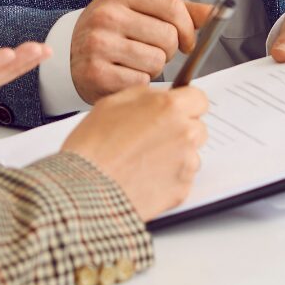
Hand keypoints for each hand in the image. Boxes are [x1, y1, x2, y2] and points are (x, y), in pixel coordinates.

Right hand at [61, 87, 209, 220]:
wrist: (86, 188)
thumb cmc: (92, 147)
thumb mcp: (111, 104)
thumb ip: (144, 96)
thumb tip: (159, 96)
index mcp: (169, 108)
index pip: (199, 99)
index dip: (184, 105)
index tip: (174, 111)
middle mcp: (184, 133)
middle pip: (197, 127)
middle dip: (180, 130)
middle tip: (151, 138)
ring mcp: (185, 163)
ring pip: (190, 155)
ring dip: (174, 156)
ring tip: (142, 161)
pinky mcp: (182, 189)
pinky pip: (181, 179)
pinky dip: (167, 179)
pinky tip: (143, 177)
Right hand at [70, 0, 213, 101]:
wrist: (69, 54)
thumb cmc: (111, 31)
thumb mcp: (139, 10)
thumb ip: (179, 11)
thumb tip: (215, 13)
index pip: (171, 5)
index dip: (188, 27)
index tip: (188, 41)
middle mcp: (106, 15)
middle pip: (167, 36)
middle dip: (168, 50)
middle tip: (150, 51)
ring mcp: (98, 44)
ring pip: (156, 62)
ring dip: (153, 68)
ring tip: (135, 63)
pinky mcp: (96, 73)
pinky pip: (140, 82)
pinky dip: (139, 84)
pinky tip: (124, 75)